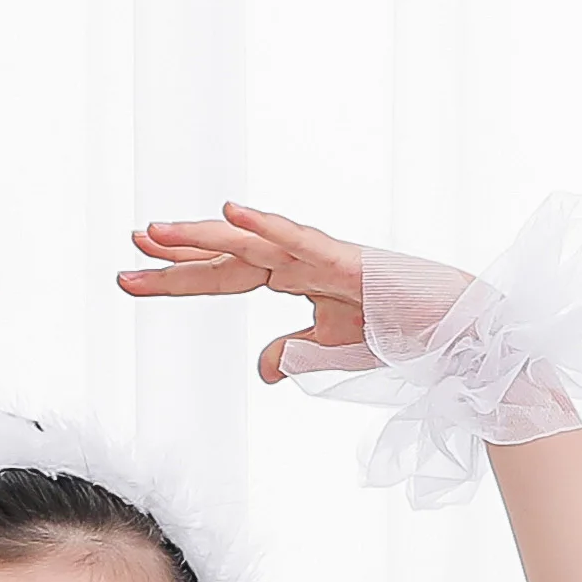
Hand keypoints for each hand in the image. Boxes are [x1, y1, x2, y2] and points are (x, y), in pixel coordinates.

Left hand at [117, 201, 441, 384]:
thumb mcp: (330, 352)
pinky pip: (297, 239)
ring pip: (250, 242)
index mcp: (292, 278)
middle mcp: (298, 258)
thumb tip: (262, 368)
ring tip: (157, 232)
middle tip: (130, 245)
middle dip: (177, 253)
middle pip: (225, 255)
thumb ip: (294, 352)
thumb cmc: (397, 330)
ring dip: (203, 235)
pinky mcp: (345, 260)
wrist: (451, 329)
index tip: (131, 279)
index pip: (222, 277)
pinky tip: (230, 213)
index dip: (178, 278)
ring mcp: (320, 255)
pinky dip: (263, 225)